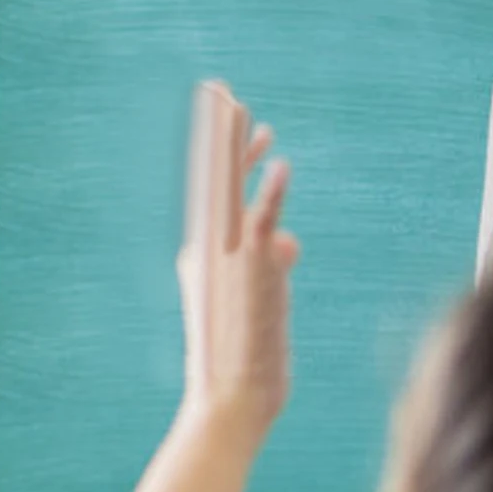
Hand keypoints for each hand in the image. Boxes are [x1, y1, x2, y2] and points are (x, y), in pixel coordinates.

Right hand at [177, 84, 299, 442]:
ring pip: (231, 191)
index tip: (224, 114)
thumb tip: (290, 239)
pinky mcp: (251, 271)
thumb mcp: (259, 304)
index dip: (221, 148)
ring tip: (244, 113)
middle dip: (219, 133)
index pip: (213, 189)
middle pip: (214, 178)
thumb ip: (271, 265)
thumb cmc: (246, 358)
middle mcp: (207, 250)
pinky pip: (260, 221)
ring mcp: (227, 258)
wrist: (230, 398)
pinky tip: (280, 164)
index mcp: (202, 255)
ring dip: (239, 150)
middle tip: (221, 93)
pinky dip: (269, 191)